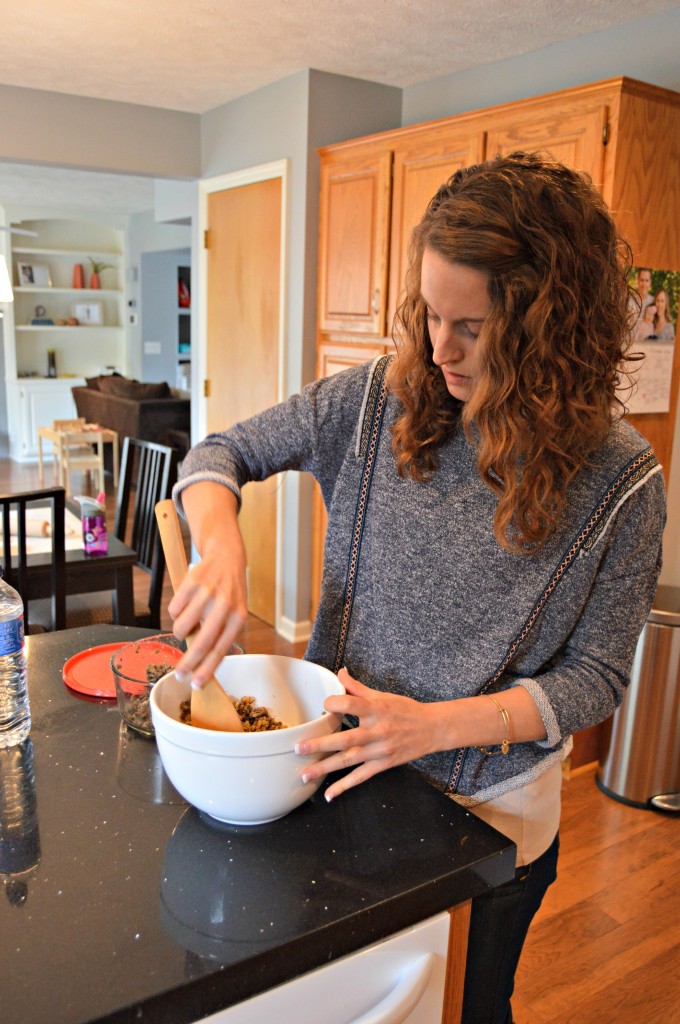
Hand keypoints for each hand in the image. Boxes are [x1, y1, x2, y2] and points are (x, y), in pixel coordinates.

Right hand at [168, 534, 247, 687]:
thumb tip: (203, 662)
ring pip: (182, 626)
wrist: (226, 555)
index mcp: (238, 617)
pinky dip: (176, 612)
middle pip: (201, 643)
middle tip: (179, 673)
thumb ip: (221, 633)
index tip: (196, 684)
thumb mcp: (235, 612)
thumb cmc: (230, 590)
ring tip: (186, 622)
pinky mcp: (191, 582)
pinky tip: (185, 603)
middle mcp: (224, 606)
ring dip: (180, 631)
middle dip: (188, 663)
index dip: (207, 669)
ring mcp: (207, 593)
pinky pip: (174, 609)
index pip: (221, 650)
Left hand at [296, 667, 442, 801]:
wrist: (432, 729)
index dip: (334, 703)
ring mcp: (379, 751)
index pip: (350, 704)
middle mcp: (377, 731)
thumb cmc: (406, 709)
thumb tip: (340, 673)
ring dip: (325, 768)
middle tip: (298, 748)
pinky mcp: (383, 765)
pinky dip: (344, 786)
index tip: (324, 704)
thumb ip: (357, 687)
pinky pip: (360, 777)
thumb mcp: (383, 695)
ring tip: (304, 774)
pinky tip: (328, 794)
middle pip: (345, 739)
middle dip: (320, 745)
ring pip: (349, 760)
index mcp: (376, 709)